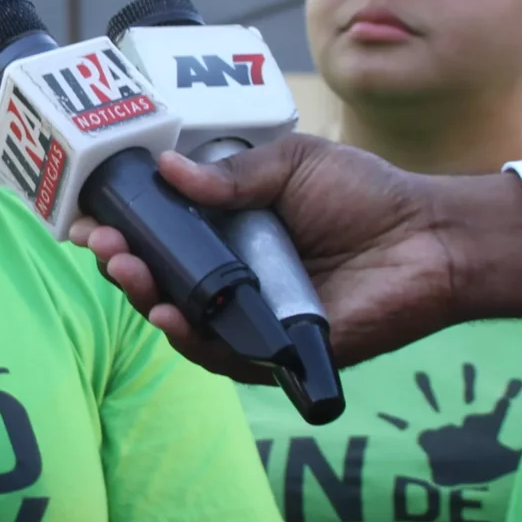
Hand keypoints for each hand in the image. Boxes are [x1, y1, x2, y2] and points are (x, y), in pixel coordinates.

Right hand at [69, 135, 521, 372]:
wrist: (429, 237)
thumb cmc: (366, 196)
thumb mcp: (292, 165)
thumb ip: (232, 175)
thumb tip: (168, 170)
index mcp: (229, 229)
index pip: (162, 234)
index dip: (123, 228)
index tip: (91, 217)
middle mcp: (232, 276)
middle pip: (160, 279)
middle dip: (123, 263)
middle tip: (107, 246)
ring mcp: (250, 316)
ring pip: (181, 320)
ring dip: (147, 298)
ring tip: (131, 272)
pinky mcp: (274, 352)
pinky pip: (222, 356)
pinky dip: (192, 340)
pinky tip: (172, 318)